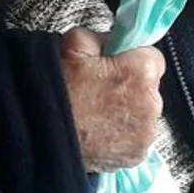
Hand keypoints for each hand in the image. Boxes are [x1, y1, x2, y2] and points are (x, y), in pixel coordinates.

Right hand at [60, 28, 163, 173]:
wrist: (41, 130)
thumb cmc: (58, 87)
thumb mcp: (74, 42)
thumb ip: (102, 37)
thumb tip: (112, 42)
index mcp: (140, 73)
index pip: (152, 57)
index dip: (131, 58)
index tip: (115, 64)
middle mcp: (151, 105)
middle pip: (150, 87)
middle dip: (131, 85)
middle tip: (100, 88)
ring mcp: (145, 134)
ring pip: (143, 113)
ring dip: (128, 110)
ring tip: (98, 112)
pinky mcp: (137, 155)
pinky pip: (136, 136)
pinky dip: (122, 133)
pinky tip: (100, 129)